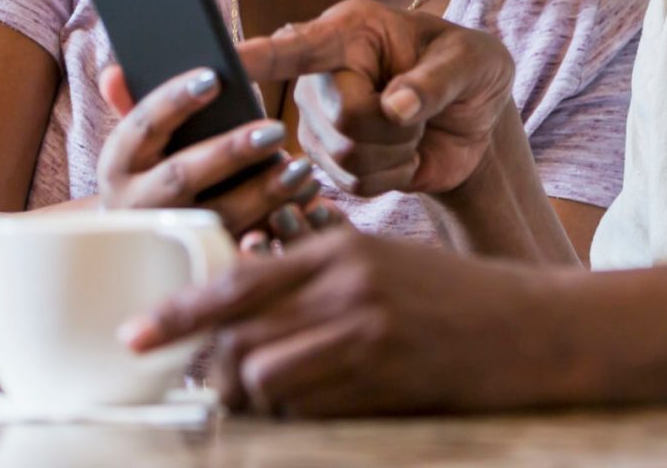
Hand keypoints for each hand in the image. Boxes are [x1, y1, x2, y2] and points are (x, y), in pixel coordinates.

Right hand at [96, 65, 323, 236]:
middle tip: (276, 129)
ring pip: (218, 216)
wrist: (135, 247)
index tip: (214, 77)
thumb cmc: (148, 174)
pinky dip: (279, 222)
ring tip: (302, 168)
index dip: (175, 100)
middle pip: (183, 175)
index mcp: (118, 164)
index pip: (143, 125)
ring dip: (264, 192)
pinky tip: (308, 200)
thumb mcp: (135, 144)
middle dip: (231, 151)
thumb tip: (116, 72)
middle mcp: (136, 204)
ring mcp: (168, 237)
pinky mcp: (200, 260)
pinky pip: (242, 244)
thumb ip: (132, 104)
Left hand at [120, 227, 571, 415]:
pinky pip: (307, 411)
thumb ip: (317, 277)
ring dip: (250, 400)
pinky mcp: (383, 383)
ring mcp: (366, 338)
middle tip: (210, 387)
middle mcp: (347, 289)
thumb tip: (243, 309)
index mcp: (341, 249)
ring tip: (256, 404)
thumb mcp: (383, 261)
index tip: (135, 336)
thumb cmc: (455, 296)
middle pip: (239, 339)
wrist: (531, 328)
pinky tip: (307, 409)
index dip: (178, 314)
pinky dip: (293, 417)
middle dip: (213, 373)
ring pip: (265, 380)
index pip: (237, 281)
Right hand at [238, 0, 516, 197]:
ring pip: (344, 156)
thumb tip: (398, 107)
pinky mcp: (332, 163)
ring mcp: (319, 122)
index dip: (257, 57)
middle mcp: (321, 75)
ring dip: (395, 150)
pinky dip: (392, 175)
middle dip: (392, 124)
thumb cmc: (472, 70)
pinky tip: (404, 153)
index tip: (221, 62)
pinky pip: (353, 185)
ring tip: (412, 126)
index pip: (296, 47)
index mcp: (350, 31)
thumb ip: (436, 80)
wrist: (477, 118)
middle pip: (340, 118)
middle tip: (417, 108)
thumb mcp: (472, 61)